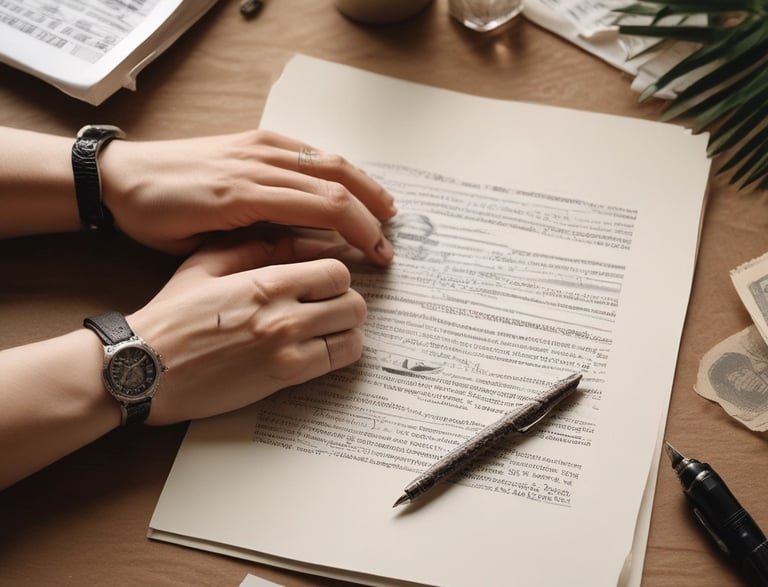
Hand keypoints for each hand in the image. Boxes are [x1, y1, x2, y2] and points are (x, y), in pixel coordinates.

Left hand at [99, 129, 396, 263]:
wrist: (121, 175)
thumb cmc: (155, 217)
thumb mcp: (201, 247)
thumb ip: (253, 245)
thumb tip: (302, 250)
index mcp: (245, 192)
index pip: (324, 207)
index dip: (359, 231)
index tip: (378, 255)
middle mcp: (257, 162)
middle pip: (334, 180)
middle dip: (370, 209)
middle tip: (390, 238)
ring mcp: (257, 145)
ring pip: (325, 159)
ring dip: (362, 183)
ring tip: (385, 206)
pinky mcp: (253, 138)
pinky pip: (305, 148)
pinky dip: (334, 165)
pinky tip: (348, 181)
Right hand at [126, 230, 366, 423]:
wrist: (145, 369)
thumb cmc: (171, 316)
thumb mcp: (206, 264)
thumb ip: (256, 247)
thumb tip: (300, 241)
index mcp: (265, 281)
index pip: (336, 271)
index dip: (335, 275)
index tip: (324, 281)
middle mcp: (283, 313)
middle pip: (353, 302)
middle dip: (346, 301)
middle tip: (330, 305)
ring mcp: (287, 348)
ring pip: (353, 333)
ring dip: (346, 329)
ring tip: (329, 328)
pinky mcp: (285, 377)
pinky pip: (338, 361)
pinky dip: (340, 353)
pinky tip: (323, 349)